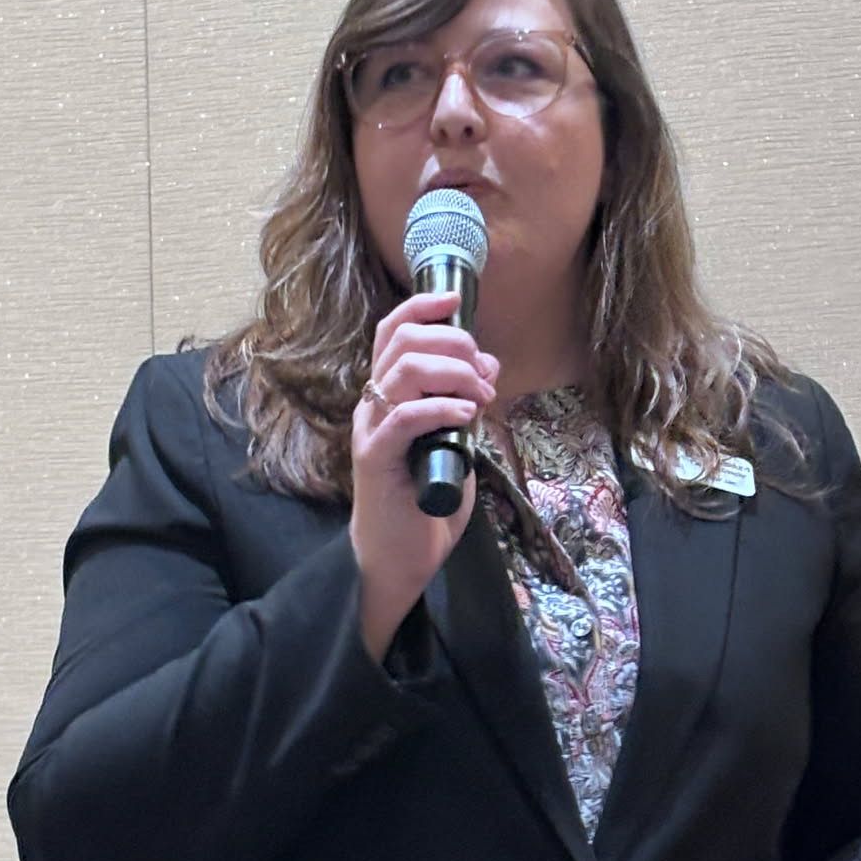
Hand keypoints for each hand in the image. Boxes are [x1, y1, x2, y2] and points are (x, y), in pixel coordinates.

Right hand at [351, 290, 499, 660]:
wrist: (400, 557)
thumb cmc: (426, 501)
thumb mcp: (457, 441)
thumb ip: (467, 402)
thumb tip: (488, 365)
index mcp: (388, 395)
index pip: (392, 331)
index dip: (421, 307)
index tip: (454, 302)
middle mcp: (373, 404)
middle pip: (402, 341)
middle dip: (453, 343)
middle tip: (483, 373)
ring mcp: (372, 429)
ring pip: (404, 371)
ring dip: (454, 373)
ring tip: (480, 397)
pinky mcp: (375, 458)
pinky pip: (406, 416)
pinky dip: (442, 406)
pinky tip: (467, 415)